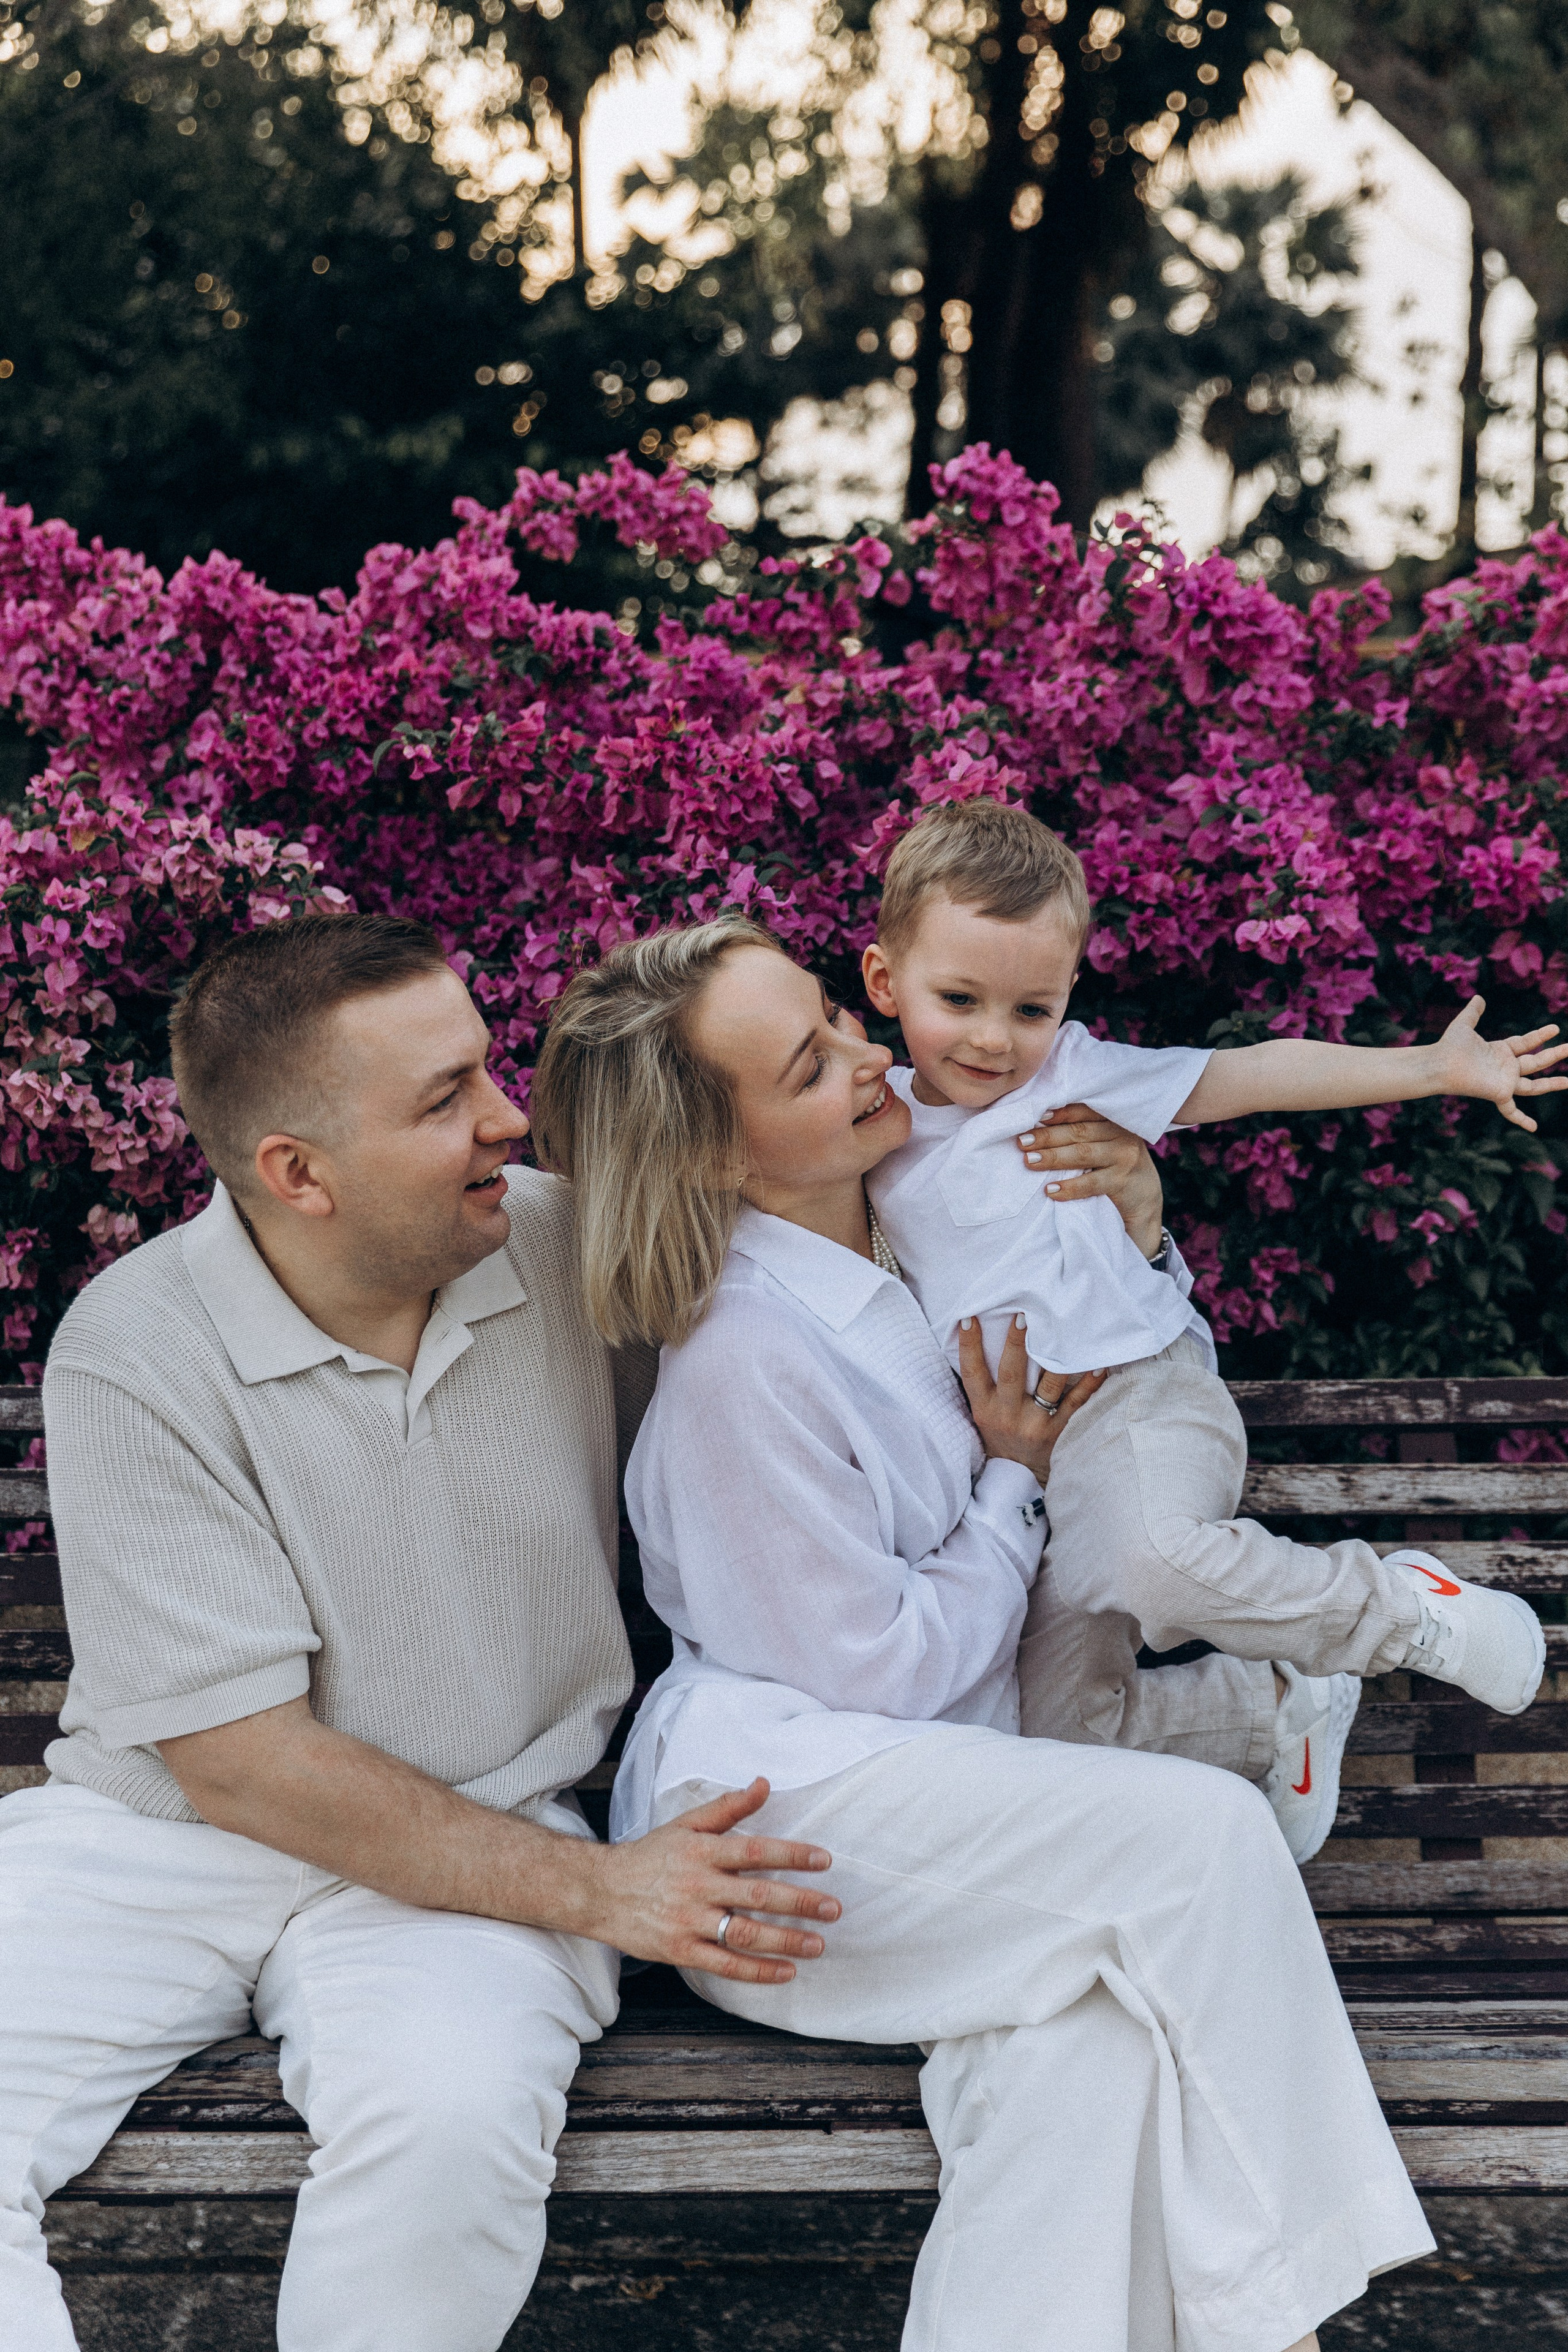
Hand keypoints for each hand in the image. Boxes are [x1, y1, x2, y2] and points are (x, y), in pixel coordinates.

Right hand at [582, 1778, 838, 1984]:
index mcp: (701, 1851)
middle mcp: (697, 1885)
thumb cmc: (651, 1856)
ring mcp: (688, 1921)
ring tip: (818, 1943)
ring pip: (745, 1933)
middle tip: (834, 1908)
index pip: (755, 1851)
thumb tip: (764, 1784)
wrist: (600, 1891)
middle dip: (800, 1902)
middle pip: (757, 1894)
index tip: (824, 1860)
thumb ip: (728, 1807)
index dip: (792, 1855)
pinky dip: (757, 1971)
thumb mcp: (686, 1824)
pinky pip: (725, 1965)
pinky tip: (785, 1971)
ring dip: (786, 1940)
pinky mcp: (680, 1951)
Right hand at [957, 1312, 1106, 1481]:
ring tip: (1066, 1332)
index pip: (971, 1372)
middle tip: (1023, 1315)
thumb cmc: (1000, 1436)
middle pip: (1010, 1372)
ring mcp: (1033, 1424)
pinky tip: (1098, 1366)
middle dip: (1015, 1343)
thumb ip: (985, 1386)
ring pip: (1047, 1386)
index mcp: (983, 1408)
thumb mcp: (983, 1415)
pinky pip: (1075, 1403)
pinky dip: (1088, 1385)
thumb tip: (987, 1341)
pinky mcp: (1057, 1433)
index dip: (968, 1346)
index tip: (969, 1318)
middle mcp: (1006, 1415)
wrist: (1019, 1477)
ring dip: (1057, 1359)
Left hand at [1014, 1105, 1163, 1256]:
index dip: (1059, 1113)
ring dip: (1053, 1158)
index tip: (1034, 1117)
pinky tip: (1050, 1190)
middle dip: (1047, 1137)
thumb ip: (1084, 1133)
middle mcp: (1122, 1136)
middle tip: (1022, 1142)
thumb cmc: (1115, 1167)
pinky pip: (1091, 1183)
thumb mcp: (1105, 1144)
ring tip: (1028, 1162)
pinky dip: (1069, 1187)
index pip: (1084, 1112)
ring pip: (1083, 1154)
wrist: (1144, 1201)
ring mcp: (1125, 1158)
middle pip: (1079, 1132)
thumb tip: (1039, 1125)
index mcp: (1115, 1121)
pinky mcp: (1123, 1182)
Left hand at [1435, 997, 1567, 1131]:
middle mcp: (1505, 1068)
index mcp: (1500, 1051)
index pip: (1526, 1043)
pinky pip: (1511, 1110)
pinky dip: (1521, 1120)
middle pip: (1536, 1062)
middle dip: (1554, 1055)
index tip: (1556, 1029)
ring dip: (1552, 1084)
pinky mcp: (1498, 1093)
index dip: (1541, 1036)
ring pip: (1534, 1085)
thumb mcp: (1465, 1024)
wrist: (1440, 1063)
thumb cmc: (1449, 1046)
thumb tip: (1479, 997)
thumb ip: (1473, 1012)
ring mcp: (1503, 1082)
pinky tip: (1534, 1129)